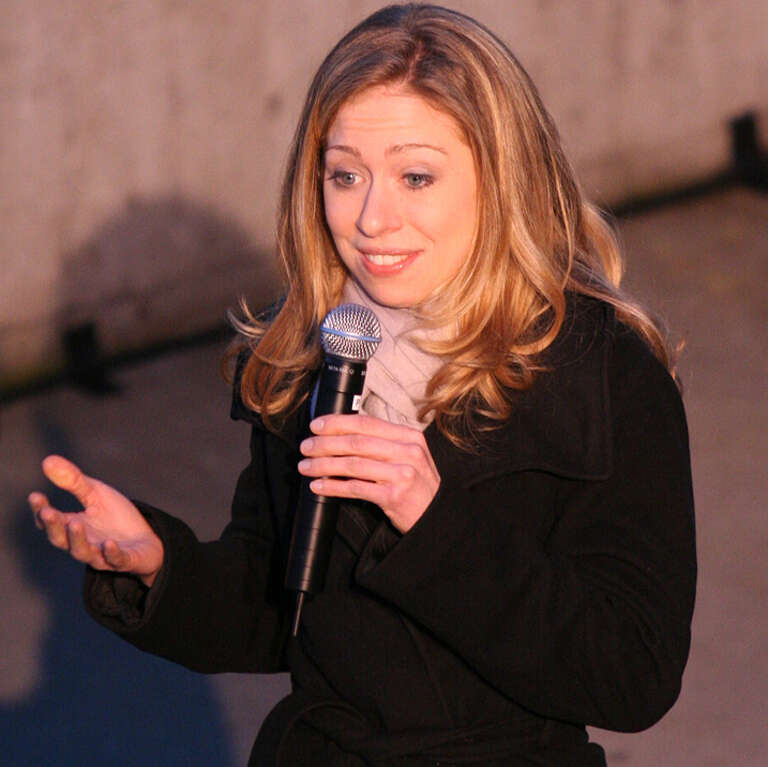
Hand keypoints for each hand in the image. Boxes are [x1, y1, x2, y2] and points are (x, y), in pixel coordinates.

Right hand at [28, 455, 163, 586]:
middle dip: (54, 526)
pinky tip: (109, 543)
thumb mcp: (96, 494)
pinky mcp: (125, 561)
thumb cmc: (116, 518)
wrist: (146, 541)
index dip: (41, 510)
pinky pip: (116, 560)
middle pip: (61, 540)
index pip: (51, 521)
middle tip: (48, 512)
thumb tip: (48, 460)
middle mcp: (83, 543)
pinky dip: (111, 553)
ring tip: (75, 523)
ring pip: (84, 553)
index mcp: (73, 526)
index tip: (35, 496)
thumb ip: (74, 481)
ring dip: (78, 540)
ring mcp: (102, 554)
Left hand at [297, 414, 439, 532]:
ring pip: (353, 464)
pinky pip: (355, 488)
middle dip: (325, 443)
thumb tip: (342, 433)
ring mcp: (402, 474)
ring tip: (305, 466)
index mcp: (409, 436)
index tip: (316, 426)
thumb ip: (383, 443)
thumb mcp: (408, 456)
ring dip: (323, 465)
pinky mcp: (393, 496)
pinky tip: (318, 485)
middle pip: (357, 442)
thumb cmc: (416, 485)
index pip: (367, 423)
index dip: (337, 422)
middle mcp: (408, 452)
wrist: (435, 517)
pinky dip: (333, 486)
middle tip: (305, 447)